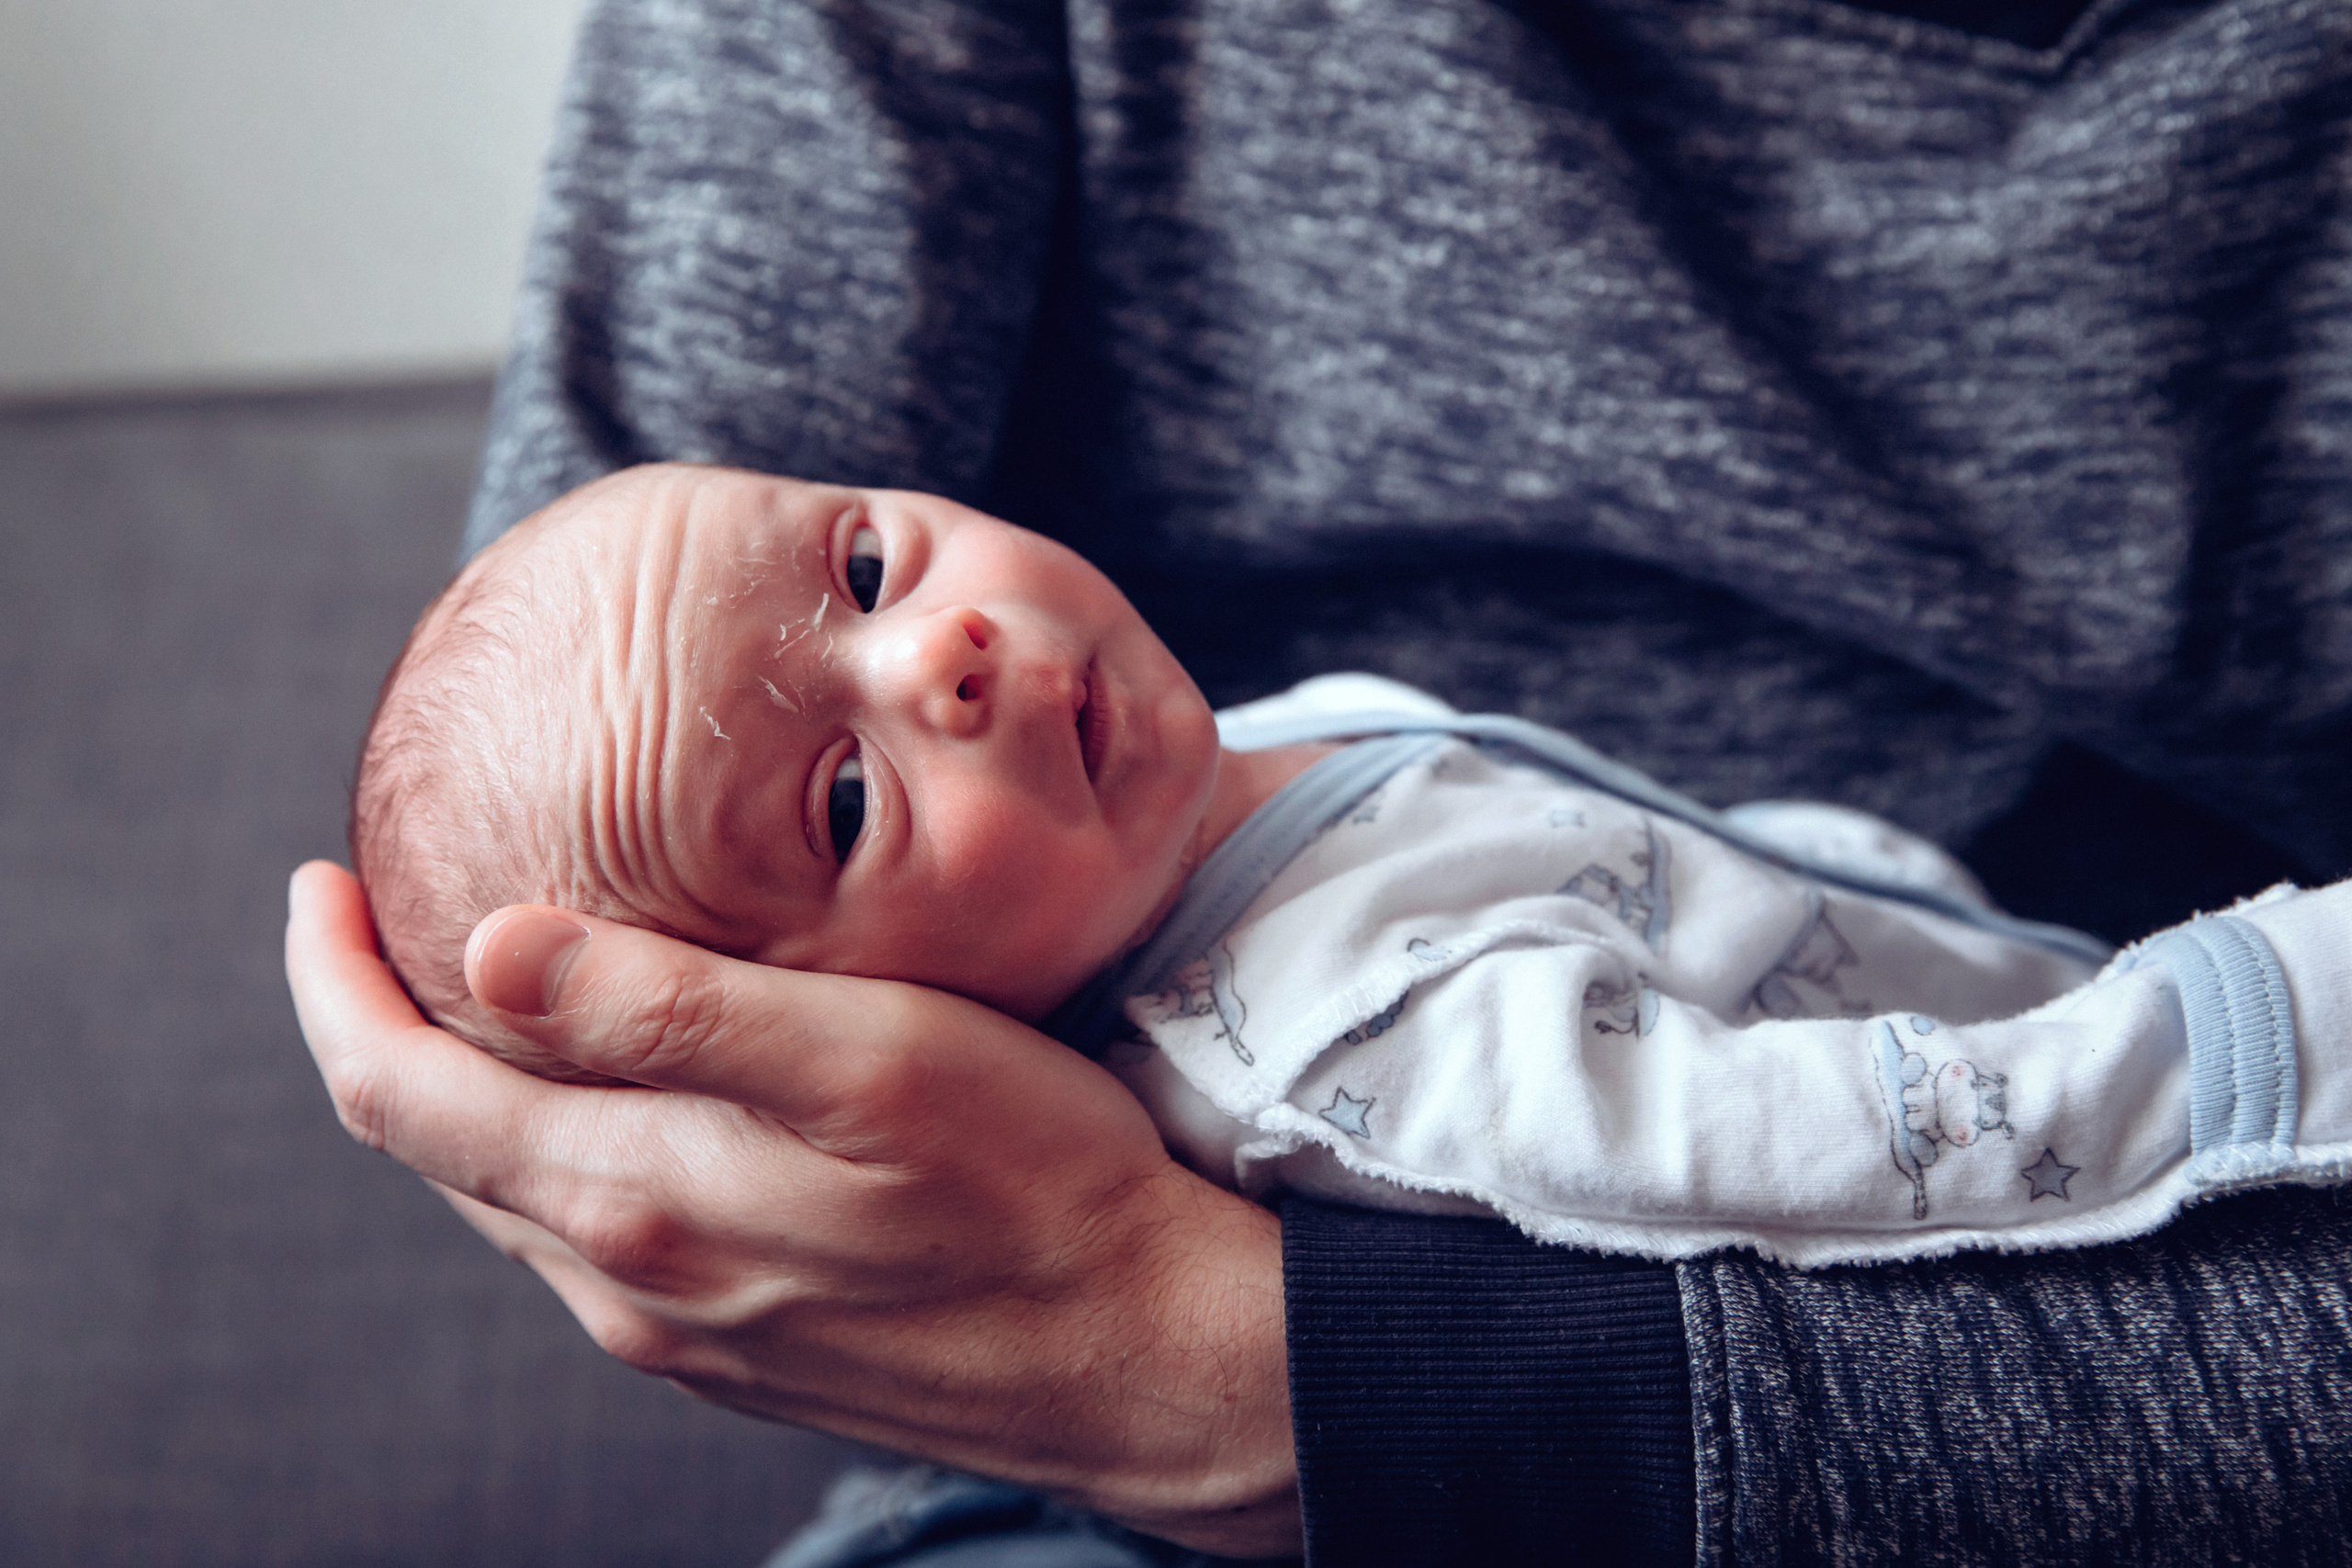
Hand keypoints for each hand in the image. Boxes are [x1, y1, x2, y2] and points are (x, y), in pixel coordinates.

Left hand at [284, 861, 1299, 1553]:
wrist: (1144, 1356)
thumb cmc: (1033, 1185)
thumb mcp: (867, 1061)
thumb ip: (673, 1010)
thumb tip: (486, 947)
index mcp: (632, 1203)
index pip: (398, 1094)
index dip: (332, 984)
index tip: (318, 885)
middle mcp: (629, 1286)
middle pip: (439, 1150)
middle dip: (387, 1029)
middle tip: (381, 919)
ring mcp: (683, 1329)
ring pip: (517, 1197)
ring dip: (473, 1093)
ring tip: (488, 993)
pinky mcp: (742, 1346)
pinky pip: (598, 1240)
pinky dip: (561, 1149)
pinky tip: (621, 1101)